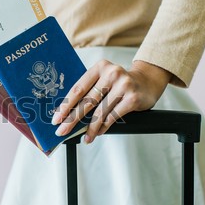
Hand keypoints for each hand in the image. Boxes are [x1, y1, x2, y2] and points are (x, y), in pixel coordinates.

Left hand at [52, 60, 171, 143]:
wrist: (148, 81)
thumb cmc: (119, 83)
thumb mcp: (103, 80)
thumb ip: (89, 91)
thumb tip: (67, 114)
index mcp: (99, 67)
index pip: (78, 89)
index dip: (65, 105)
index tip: (56, 118)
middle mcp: (112, 73)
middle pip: (87, 101)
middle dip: (72, 119)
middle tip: (62, 131)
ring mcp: (123, 85)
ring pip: (100, 112)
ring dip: (90, 128)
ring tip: (84, 138)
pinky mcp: (132, 98)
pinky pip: (113, 117)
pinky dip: (103, 127)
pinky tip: (97, 133)